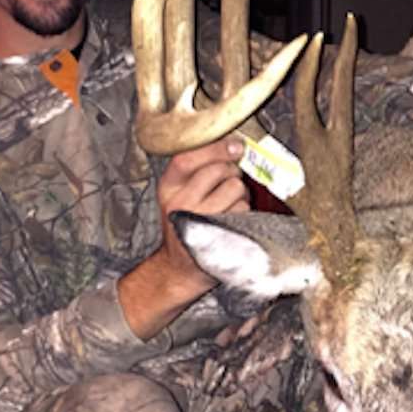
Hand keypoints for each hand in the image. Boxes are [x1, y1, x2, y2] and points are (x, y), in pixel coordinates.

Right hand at [118, 138, 249, 340]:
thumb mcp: (180, 193)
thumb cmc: (186, 223)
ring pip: (235, 188)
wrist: (181, 267)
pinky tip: (233, 219)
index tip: (236, 145)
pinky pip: (243, 209)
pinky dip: (244, 211)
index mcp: (168, 187)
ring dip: (240, 194)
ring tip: (228, 205)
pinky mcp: (218, 234)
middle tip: (229, 182)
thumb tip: (234, 145)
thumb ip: (198, 169)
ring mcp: (199, 220)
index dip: (216, 149)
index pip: (188, 159)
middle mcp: (180, 203)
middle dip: (232, 172)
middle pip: (219, 171)